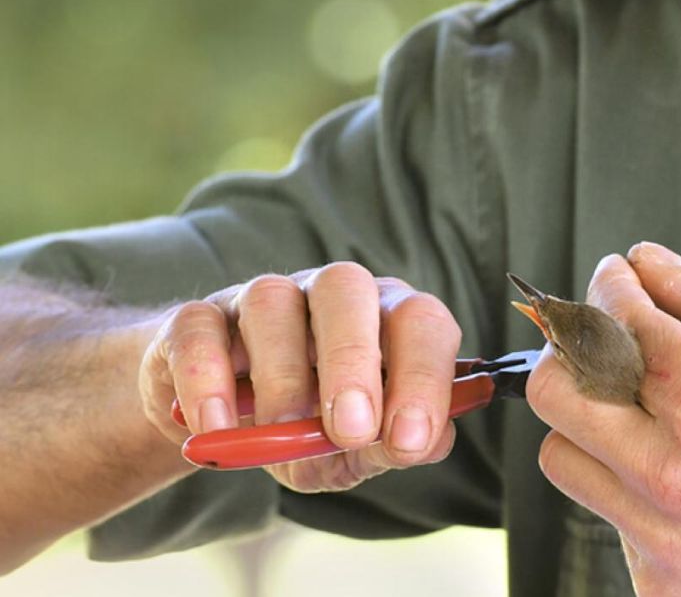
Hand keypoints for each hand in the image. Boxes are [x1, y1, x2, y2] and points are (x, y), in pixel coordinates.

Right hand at [140, 262, 460, 491]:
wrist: (222, 423)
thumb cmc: (309, 427)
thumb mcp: (352, 451)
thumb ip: (387, 446)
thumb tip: (426, 442)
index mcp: (385, 317)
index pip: (421, 321)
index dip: (423, 375)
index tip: (409, 439)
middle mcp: (329, 294)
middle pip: (346, 286)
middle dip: (352, 360)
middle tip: (350, 430)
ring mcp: (261, 297)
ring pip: (270, 301)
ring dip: (281, 377)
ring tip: (280, 435)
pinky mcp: (196, 319)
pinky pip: (197, 330)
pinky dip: (205, 380)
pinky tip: (216, 428)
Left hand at [527, 242, 680, 593]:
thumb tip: (649, 263)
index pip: (613, 319)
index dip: (609, 284)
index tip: (615, 278)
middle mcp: (671, 474)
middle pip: (554, 391)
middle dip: (573, 350)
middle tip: (601, 341)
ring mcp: (659, 534)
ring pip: (561, 456)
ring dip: (589, 421)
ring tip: (637, 411)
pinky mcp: (660, 578)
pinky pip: (601, 513)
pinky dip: (622, 482)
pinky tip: (669, 470)